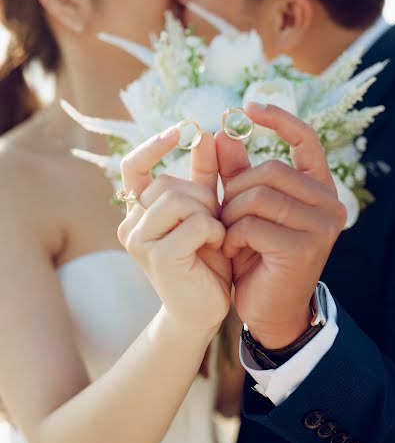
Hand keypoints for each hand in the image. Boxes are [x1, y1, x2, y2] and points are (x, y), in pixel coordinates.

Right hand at [118, 127, 231, 336]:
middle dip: (200, 197)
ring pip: (178, 199)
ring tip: (214, 236)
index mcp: (138, 213)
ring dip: (207, 214)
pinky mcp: (158, 257)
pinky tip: (216, 247)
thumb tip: (208, 133)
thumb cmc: (205, 262)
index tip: (180, 131)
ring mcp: (140, 241)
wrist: (203, 311)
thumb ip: (205, 176)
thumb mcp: (207, 213)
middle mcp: (130, 225)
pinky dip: (213, 231)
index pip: (133, 168)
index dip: (154, 147)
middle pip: (167, 183)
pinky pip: (194, 223)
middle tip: (214, 222)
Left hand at [216, 104, 346, 348]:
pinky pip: (253, 224)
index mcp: (319, 188)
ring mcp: (322, 225)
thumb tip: (223, 131)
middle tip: (221, 216)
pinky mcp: (305, 247)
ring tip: (225, 234)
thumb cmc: (257, 256)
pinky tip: (231, 251)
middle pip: (269, 170)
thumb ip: (237, 172)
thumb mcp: (244, 210)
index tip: (248, 107)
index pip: (306, 139)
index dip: (279, 119)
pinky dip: (232, 236)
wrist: (269, 311)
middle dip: (234, 190)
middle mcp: (330, 203)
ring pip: (258, 196)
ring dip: (230, 214)